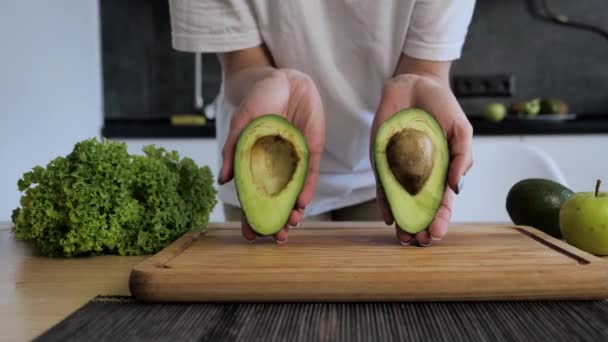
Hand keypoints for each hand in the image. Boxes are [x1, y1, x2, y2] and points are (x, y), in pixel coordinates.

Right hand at [218, 68, 325, 242]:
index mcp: (255, 164)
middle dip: (276, 221)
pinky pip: (310, 174)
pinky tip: (301, 203)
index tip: (250, 235)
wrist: (285, 79)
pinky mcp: (312, 151)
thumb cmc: (258, 101)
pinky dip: (307, 189)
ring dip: (293, 211)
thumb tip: (223, 181)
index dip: (251, 216)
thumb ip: (233, 151)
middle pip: (276, 200)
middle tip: (276, 239)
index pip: (253, 196)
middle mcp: (276, 167)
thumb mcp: (241, 125)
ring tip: (289, 225)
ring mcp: (295, 160)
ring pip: (294, 192)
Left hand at [370, 74, 472, 245]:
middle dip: (421, 226)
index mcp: (443, 171)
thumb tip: (456, 188)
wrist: (415, 84)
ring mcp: (400, 169)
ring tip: (404, 238)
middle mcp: (421, 175)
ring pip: (401, 202)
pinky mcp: (382, 160)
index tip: (438, 233)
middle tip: (420, 242)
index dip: (441, 219)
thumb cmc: (442, 107)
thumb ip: (462, 157)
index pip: (442, 202)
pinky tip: (386, 216)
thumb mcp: (461, 130)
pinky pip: (382, 185)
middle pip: (420, 207)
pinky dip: (384, 201)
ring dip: (402, 221)